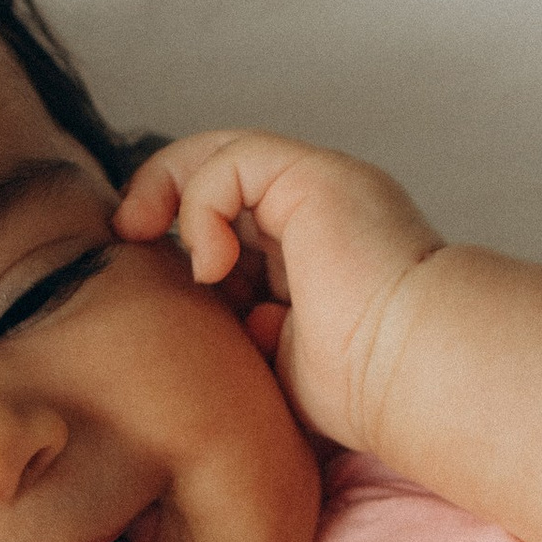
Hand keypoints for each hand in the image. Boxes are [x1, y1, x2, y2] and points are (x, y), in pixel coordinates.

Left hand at [115, 132, 443, 452]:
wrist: (413, 375)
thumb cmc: (363, 389)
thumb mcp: (276, 359)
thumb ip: (244, 329)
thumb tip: (218, 315)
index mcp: (317, 251)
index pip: (237, 220)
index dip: (189, 239)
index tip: (159, 280)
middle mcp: (321, 211)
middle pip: (224, 174)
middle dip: (164, 196)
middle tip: (129, 234)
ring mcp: (321, 188)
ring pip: (224, 153)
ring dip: (169, 186)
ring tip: (144, 232)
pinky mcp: (316, 176)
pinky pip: (234, 160)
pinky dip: (202, 204)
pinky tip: (210, 262)